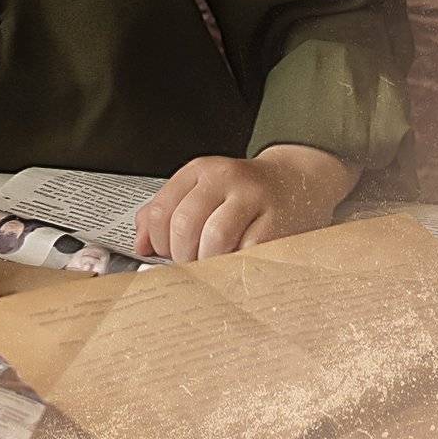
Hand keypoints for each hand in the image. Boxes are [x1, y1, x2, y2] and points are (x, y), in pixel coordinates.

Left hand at [133, 144, 361, 262]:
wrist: (296, 180)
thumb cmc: (243, 194)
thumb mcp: (202, 191)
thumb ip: (168, 213)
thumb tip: (140, 245)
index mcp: (199, 171)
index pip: (162, 209)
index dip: (158, 241)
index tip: (165, 254)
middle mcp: (224, 178)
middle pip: (185, 224)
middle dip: (182, 255)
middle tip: (190, 265)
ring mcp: (252, 198)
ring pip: (214, 238)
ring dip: (208, 263)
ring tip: (212, 268)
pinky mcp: (278, 222)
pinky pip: (248, 252)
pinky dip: (236, 267)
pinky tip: (236, 268)